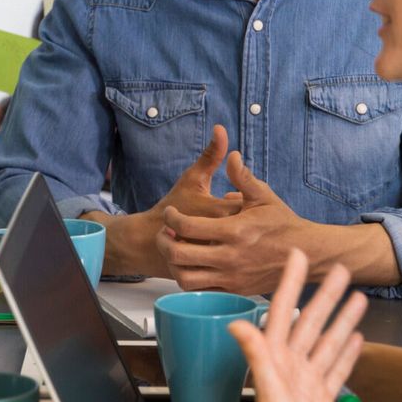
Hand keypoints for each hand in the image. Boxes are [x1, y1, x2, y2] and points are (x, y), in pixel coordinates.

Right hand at [99, 127, 242, 275]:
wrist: (149, 241)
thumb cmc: (174, 204)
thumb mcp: (192, 178)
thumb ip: (210, 155)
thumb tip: (222, 129)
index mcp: (218, 212)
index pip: (249, 204)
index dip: (246, 200)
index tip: (236, 200)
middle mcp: (219, 238)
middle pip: (251, 228)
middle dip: (248, 221)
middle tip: (240, 218)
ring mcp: (216, 258)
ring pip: (244, 247)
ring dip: (241, 239)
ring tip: (231, 232)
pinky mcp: (213, 272)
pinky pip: (234, 263)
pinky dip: (232, 253)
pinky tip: (224, 245)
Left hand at [158, 152, 305, 292]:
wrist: (307, 254)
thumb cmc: (284, 223)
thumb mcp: (264, 196)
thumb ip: (243, 177)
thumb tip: (231, 155)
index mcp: (235, 230)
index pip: (187, 226)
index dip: (171, 218)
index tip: (170, 213)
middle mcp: (231, 257)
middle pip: (180, 255)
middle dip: (164, 242)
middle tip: (164, 232)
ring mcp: (232, 276)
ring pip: (186, 278)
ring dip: (173, 264)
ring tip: (174, 250)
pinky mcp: (235, 290)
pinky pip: (202, 291)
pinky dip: (189, 279)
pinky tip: (191, 265)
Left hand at [230, 254, 366, 401]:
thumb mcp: (268, 391)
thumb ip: (256, 356)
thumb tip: (238, 325)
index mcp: (273, 359)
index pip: (283, 311)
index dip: (290, 282)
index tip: (298, 257)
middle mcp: (288, 366)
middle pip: (311, 321)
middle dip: (326, 295)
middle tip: (341, 270)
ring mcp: (306, 381)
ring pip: (327, 341)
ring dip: (342, 318)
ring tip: (358, 297)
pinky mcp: (321, 398)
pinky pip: (336, 367)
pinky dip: (346, 352)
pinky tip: (355, 336)